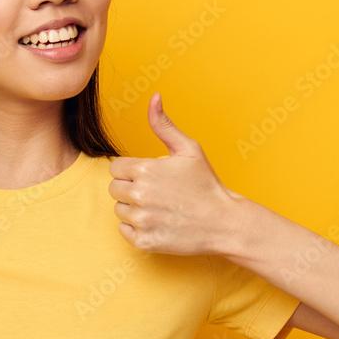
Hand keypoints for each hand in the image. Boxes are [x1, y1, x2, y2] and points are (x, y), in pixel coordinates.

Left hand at [108, 92, 241, 255]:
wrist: (224, 222)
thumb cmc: (206, 184)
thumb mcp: (188, 149)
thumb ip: (164, 124)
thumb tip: (154, 97)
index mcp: (145, 170)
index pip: (116, 168)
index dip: (132, 171)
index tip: (150, 176)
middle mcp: (139, 194)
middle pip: (114, 189)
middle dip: (131, 188)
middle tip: (156, 193)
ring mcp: (141, 220)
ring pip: (119, 210)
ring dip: (133, 208)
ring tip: (159, 207)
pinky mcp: (144, 241)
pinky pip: (124, 231)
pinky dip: (136, 229)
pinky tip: (157, 222)